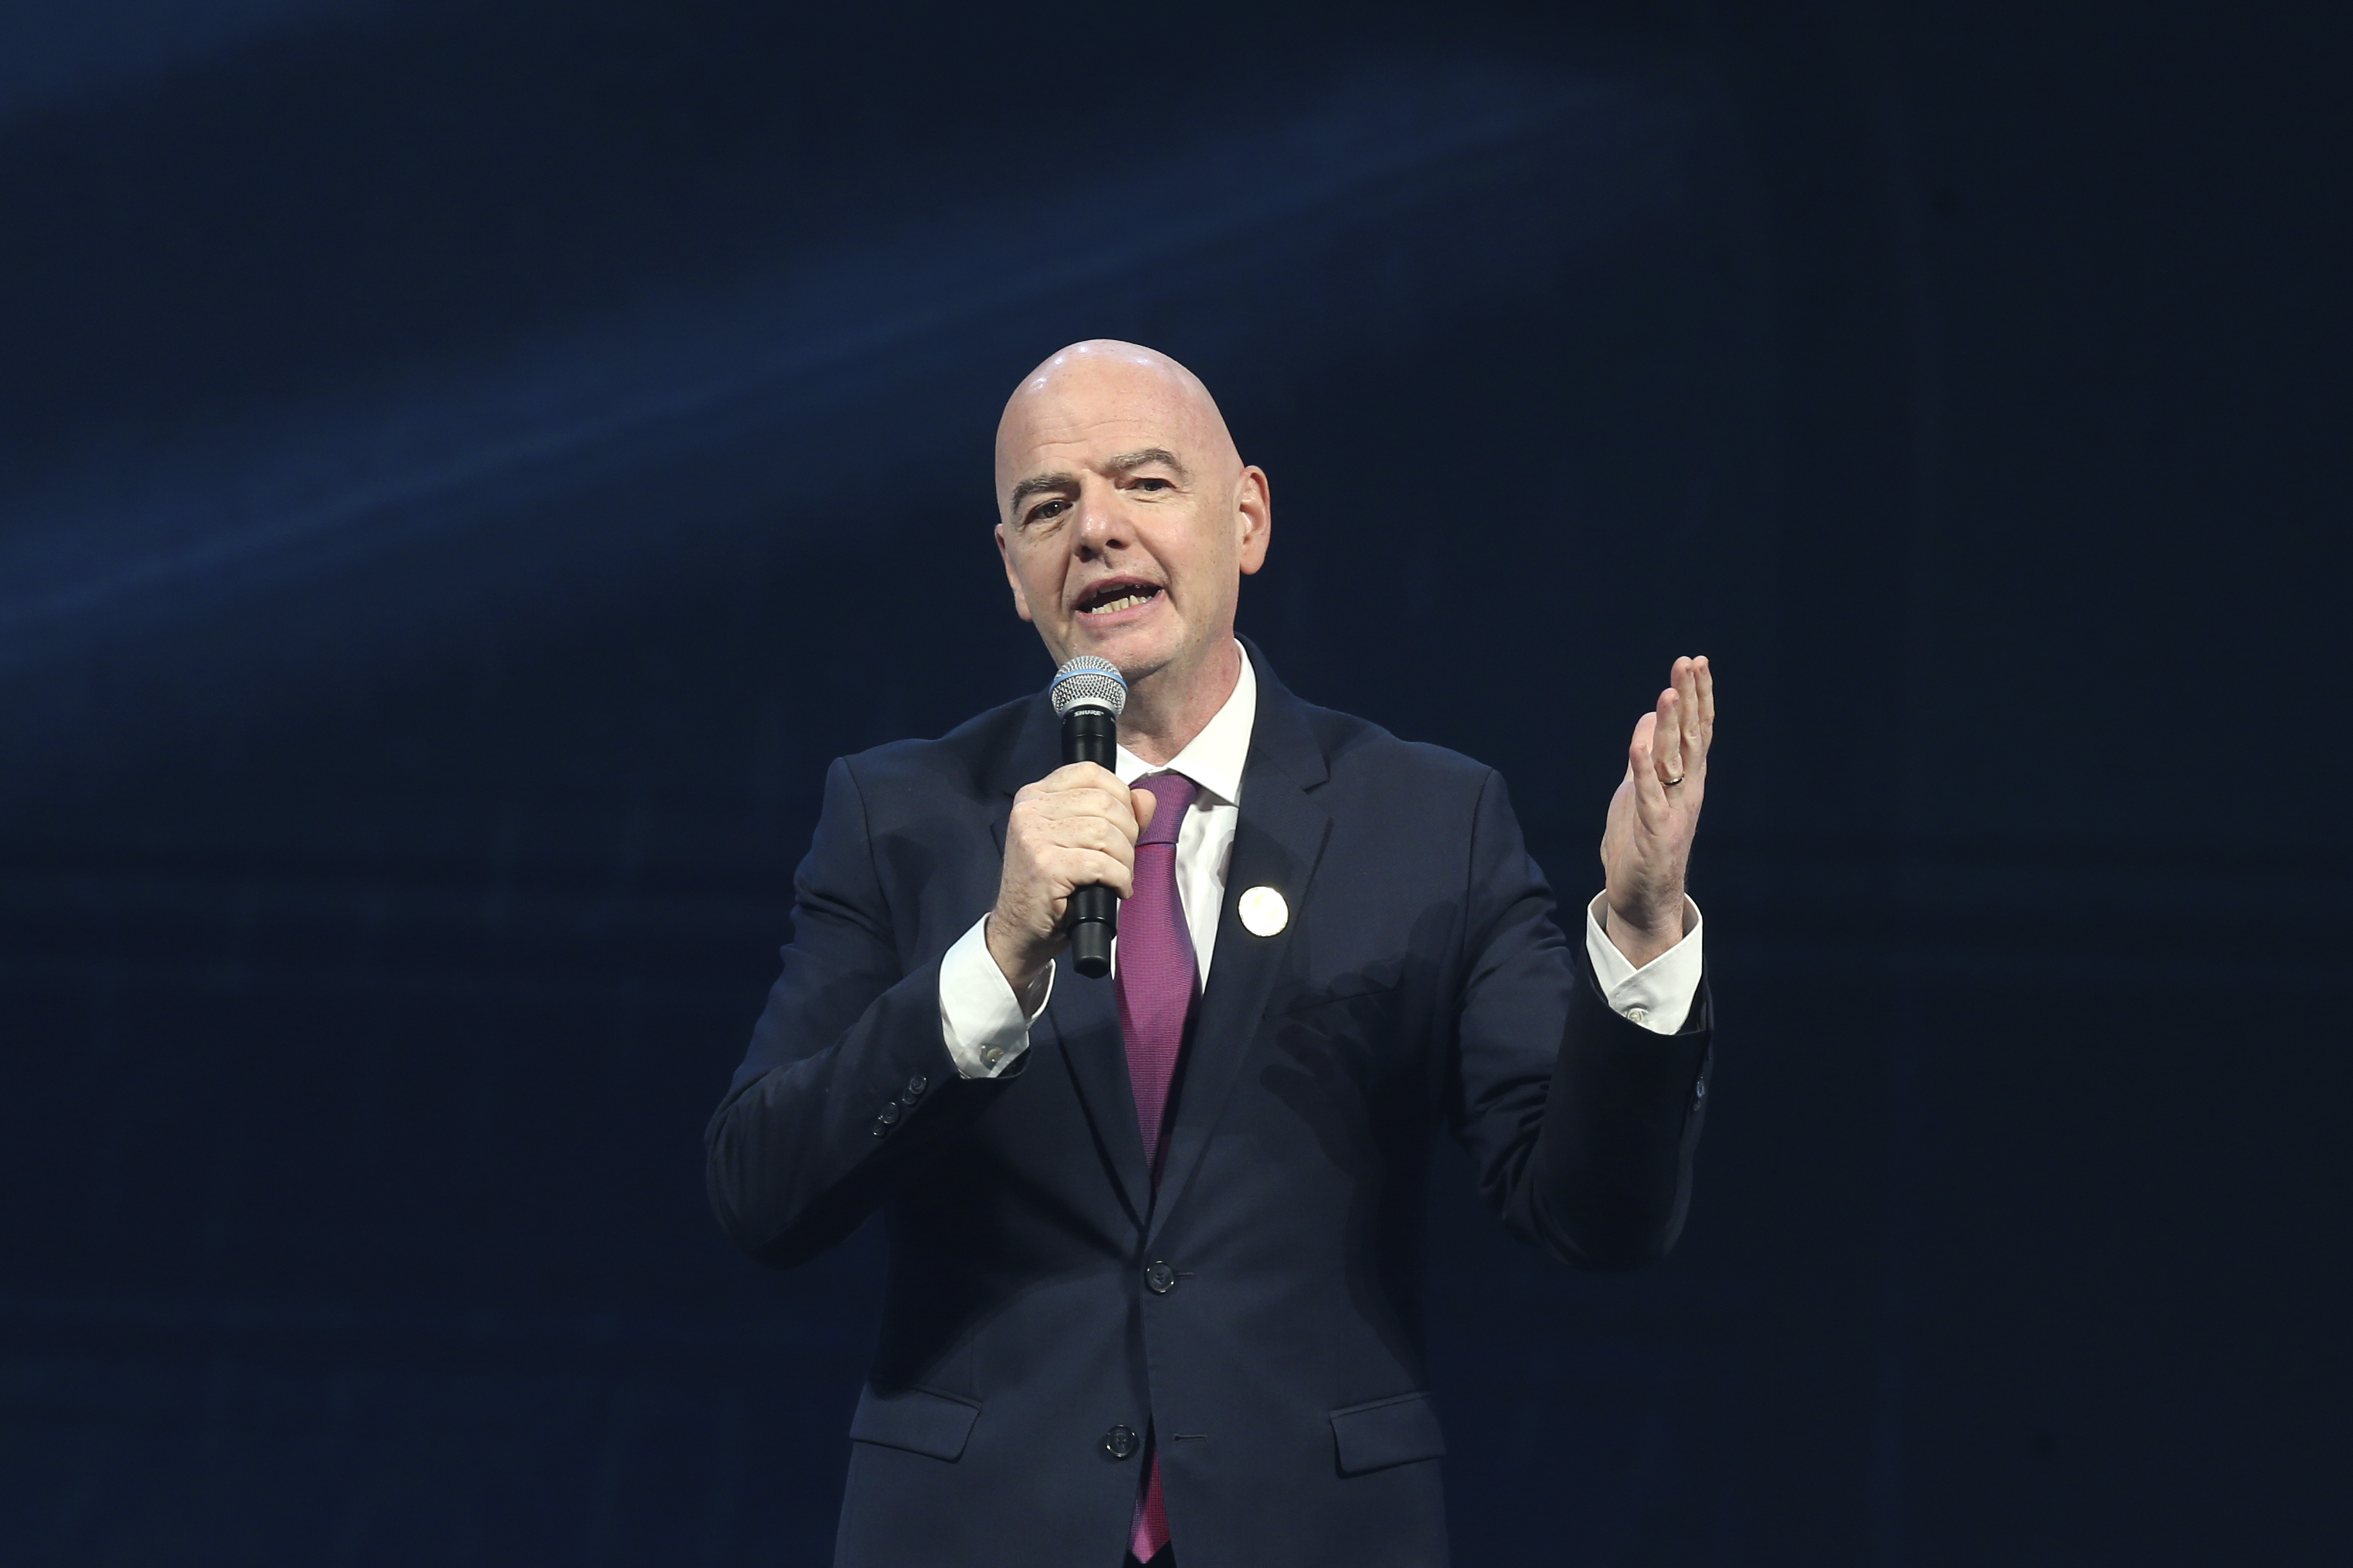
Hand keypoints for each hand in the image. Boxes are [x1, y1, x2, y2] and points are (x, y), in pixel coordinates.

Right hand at [987, 763, 1160, 997]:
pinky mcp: (1044, 866)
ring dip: (1124, 861)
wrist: (1019, 932)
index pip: (1090, 772)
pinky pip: (1102, 863)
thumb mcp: (1081, 843)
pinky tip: (1116, 890)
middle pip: (1105, 802)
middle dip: (1128, 834)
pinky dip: (1119, 879)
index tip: (1123, 826)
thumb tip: (1146, 798)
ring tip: (1118, 878)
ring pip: (1106, 833)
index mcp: (1035, 795)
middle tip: (1122, 861)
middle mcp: (1030, 810)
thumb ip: (1117, 816)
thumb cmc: (1052, 888)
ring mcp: (1033, 837)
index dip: (1120, 796)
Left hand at [1600, 656, 1712, 968]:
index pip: (1695, 729)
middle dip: (1690, 698)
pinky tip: (1640, 740)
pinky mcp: (1654, 830)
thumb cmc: (1641, 845)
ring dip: (1671, 725)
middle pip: (1691, 735)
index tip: (1696, 662)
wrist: (1644, 900)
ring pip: (1674, 760)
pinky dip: (1643, 766)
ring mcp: (1673, 809)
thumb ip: (1646, 760)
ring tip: (1669, 691)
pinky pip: (1649, 793)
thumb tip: (1649, 721)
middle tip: (1689, 662)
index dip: (1698, 696)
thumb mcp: (1642, 793)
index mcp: (1686, 780)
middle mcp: (1686, 790)